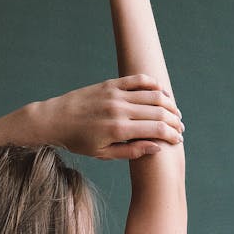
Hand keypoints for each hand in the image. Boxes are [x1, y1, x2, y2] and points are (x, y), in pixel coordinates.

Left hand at [41, 73, 182, 158]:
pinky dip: (154, 84)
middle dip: (174, 121)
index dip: (172, 135)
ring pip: (153, 94)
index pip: (157, 130)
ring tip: (174, 112)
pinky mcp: (111, 84)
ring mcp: (115, 94)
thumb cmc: (78, 141)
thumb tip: (158, 148)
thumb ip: (132, 151)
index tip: (178, 140)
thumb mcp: (103, 153)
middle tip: (180, 128)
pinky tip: (161, 93)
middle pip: (159, 111)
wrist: (54, 120)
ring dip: (169, 103)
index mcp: (118, 130)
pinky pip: (138, 80)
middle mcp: (119, 110)